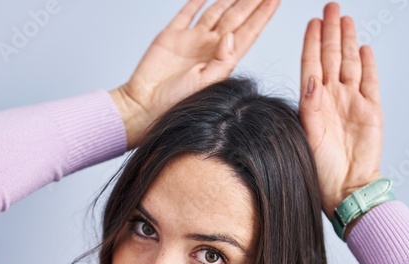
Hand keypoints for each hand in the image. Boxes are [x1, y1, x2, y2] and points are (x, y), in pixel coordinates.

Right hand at [112, 0, 279, 149]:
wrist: (145, 107)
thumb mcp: (206, 85)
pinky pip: (187, 12)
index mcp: (222, 60)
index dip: (262, 14)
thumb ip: (222, 62)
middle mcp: (210, 47)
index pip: (248, 32)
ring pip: (216, 11)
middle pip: (237, 17)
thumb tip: (230, 36)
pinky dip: (196, 0)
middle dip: (252, 1)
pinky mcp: (172, 36)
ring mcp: (192, 40)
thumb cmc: (176, 104)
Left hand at [298, 2, 383, 216]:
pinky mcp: (371, 111)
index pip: (312, 65)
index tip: (311, 22)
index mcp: (313, 104)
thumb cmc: (320, 171)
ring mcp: (353, 103)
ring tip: (346, 19)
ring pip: (350, 64)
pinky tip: (364, 48)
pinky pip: (370, 82)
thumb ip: (309, 108)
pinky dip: (367, 64)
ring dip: (348, 42)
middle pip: (332, 58)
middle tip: (330, 7)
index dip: (312, 43)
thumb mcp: (308, 136)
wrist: (346, 189)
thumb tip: (310, 80)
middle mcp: (333, 99)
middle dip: (331, 32)